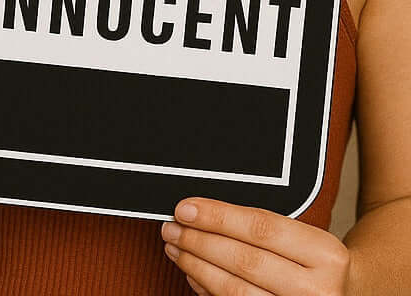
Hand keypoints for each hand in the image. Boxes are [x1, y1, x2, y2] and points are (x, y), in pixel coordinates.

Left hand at [161, 197, 349, 294]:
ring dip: (197, 267)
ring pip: (236, 290)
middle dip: (198, 242)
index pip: (260, 228)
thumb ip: (261, 227)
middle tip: (171, 228)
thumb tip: (201, 213)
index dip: (217, 217)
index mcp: (325, 253)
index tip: (185, 209)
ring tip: (176, 249)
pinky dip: (209, 290)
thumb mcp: (304, 237)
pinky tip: (195, 274)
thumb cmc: (318, 262)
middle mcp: (318, 289)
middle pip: (244, 260)